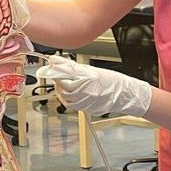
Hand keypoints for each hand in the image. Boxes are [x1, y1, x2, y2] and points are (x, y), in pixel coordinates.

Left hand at [36, 57, 151, 116]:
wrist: (124, 95)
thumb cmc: (112, 81)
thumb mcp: (94, 70)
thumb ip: (75, 68)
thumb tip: (59, 63)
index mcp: (89, 77)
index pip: (66, 71)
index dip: (53, 69)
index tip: (45, 66)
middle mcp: (86, 89)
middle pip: (63, 84)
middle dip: (57, 78)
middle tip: (54, 72)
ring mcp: (86, 100)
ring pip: (65, 95)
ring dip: (61, 88)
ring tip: (64, 83)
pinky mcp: (85, 108)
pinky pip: (70, 104)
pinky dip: (66, 98)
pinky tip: (69, 93)